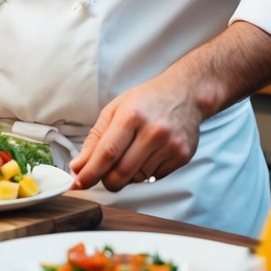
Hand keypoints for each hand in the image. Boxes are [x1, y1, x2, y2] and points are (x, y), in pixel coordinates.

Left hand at [69, 21, 270, 192]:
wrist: (194, 87)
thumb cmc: (150, 95)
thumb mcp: (118, 108)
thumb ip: (97, 139)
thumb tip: (78, 168)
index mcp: (130, 116)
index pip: (103, 157)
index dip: (87, 175)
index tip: (77, 183)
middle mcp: (150, 132)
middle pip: (118, 176)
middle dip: (107, 178)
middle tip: (103, 171)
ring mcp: (170, 146)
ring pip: (137, 179)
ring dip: (129, 173)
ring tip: (134, 151)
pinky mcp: (184, 155)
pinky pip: (156, 176)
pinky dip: (148, 170)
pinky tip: (152, 151)